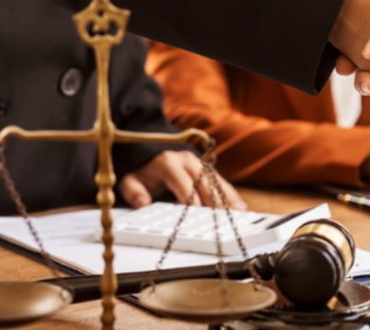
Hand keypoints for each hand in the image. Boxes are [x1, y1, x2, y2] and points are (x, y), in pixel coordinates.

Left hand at [118, 150, 246, 209]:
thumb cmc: (142, 172)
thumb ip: (133, 192)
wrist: (148, 154)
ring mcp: (199, 164)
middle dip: (214, 199)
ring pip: (216, 180)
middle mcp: (187, 161)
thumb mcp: (129, 181)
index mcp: (168, 163)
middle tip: (222, 216)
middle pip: (204, 182)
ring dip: (228, 197)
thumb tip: (142, 202)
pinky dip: (230, 194)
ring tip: (239, 212)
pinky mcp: (207, 170)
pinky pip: (221, 182)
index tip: (197, 212)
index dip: (190, 197)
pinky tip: (240, 206)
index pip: (182, 182)